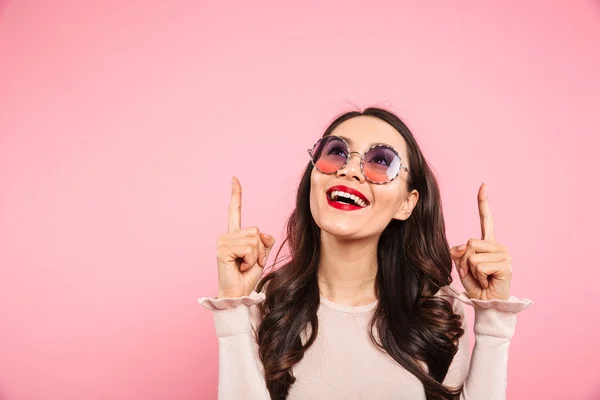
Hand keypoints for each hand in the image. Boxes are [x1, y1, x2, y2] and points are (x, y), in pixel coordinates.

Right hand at [215, 177, 275, 298]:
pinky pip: (249, 248)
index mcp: (234, 235)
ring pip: (254, 239)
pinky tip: (240, 266)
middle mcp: (226, 235)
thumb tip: (264, 234)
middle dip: (259, 249)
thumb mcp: (261, 256)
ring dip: (256, 256)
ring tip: (244, 265)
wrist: (238, 294)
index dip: (236, 195)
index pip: (235, 211)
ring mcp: (223, 241)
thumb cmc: (247, 276)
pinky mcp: (223, 249)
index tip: (235, 178)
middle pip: (255, 230)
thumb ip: (264, 242)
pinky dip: (251, 260)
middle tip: (249, 262)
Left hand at [450, 183, 511, 300]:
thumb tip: (464, 245)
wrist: (487, 304)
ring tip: (482, 278)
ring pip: (472, 254)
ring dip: (471, 269)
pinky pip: (479, 265)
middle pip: (469, 242)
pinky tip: (488, 281)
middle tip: (475, 273)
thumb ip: (459, 252)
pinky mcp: (505, 264)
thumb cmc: (476, 285)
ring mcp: (504, 254)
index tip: (483, 185)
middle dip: (465, 260)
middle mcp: (498, 246)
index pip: (486, 219)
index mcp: (488, 243)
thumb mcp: (462, 265)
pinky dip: (478, 276)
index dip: (483, 203)